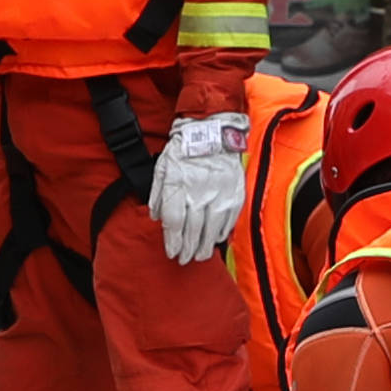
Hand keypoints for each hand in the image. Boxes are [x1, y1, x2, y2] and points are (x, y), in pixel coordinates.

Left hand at [149, 110, 245, 264]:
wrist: (212, 130)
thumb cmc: (184, 149)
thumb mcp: (162, 167)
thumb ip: (158, 193)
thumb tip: (155, 216)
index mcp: (178, 187)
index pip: (174, 223)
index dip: (172, 242)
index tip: (171, 253)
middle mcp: (199, 194)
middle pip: (192, 231)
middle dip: (187, 249)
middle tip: (184, 260)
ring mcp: (220, 196)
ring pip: (211, 230)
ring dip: (204, 247)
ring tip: (199, 256)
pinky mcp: (235, 195)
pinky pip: (228, 221)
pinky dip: (221, 233)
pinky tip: (215, 240)